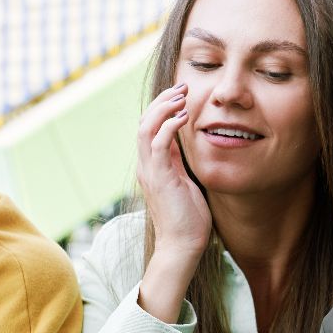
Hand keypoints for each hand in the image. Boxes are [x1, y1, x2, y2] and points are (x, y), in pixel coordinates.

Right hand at [136, 82, 211, 258]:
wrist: (182, 245)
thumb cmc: (188, 218)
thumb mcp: (185, 182)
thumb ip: (180, 162)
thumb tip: (187, 143)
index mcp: (152, 166)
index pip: (149, 128)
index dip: (163, 107)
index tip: (182, 94)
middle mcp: (146, 166)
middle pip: (144, 122)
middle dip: (162, 101)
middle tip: (182, 87)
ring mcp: (150, 171)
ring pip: (146, 128)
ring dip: (164, 108)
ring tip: (181, 96)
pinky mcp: (159, 178)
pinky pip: (158, 144)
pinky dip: (169, 126)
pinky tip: (184, 116)